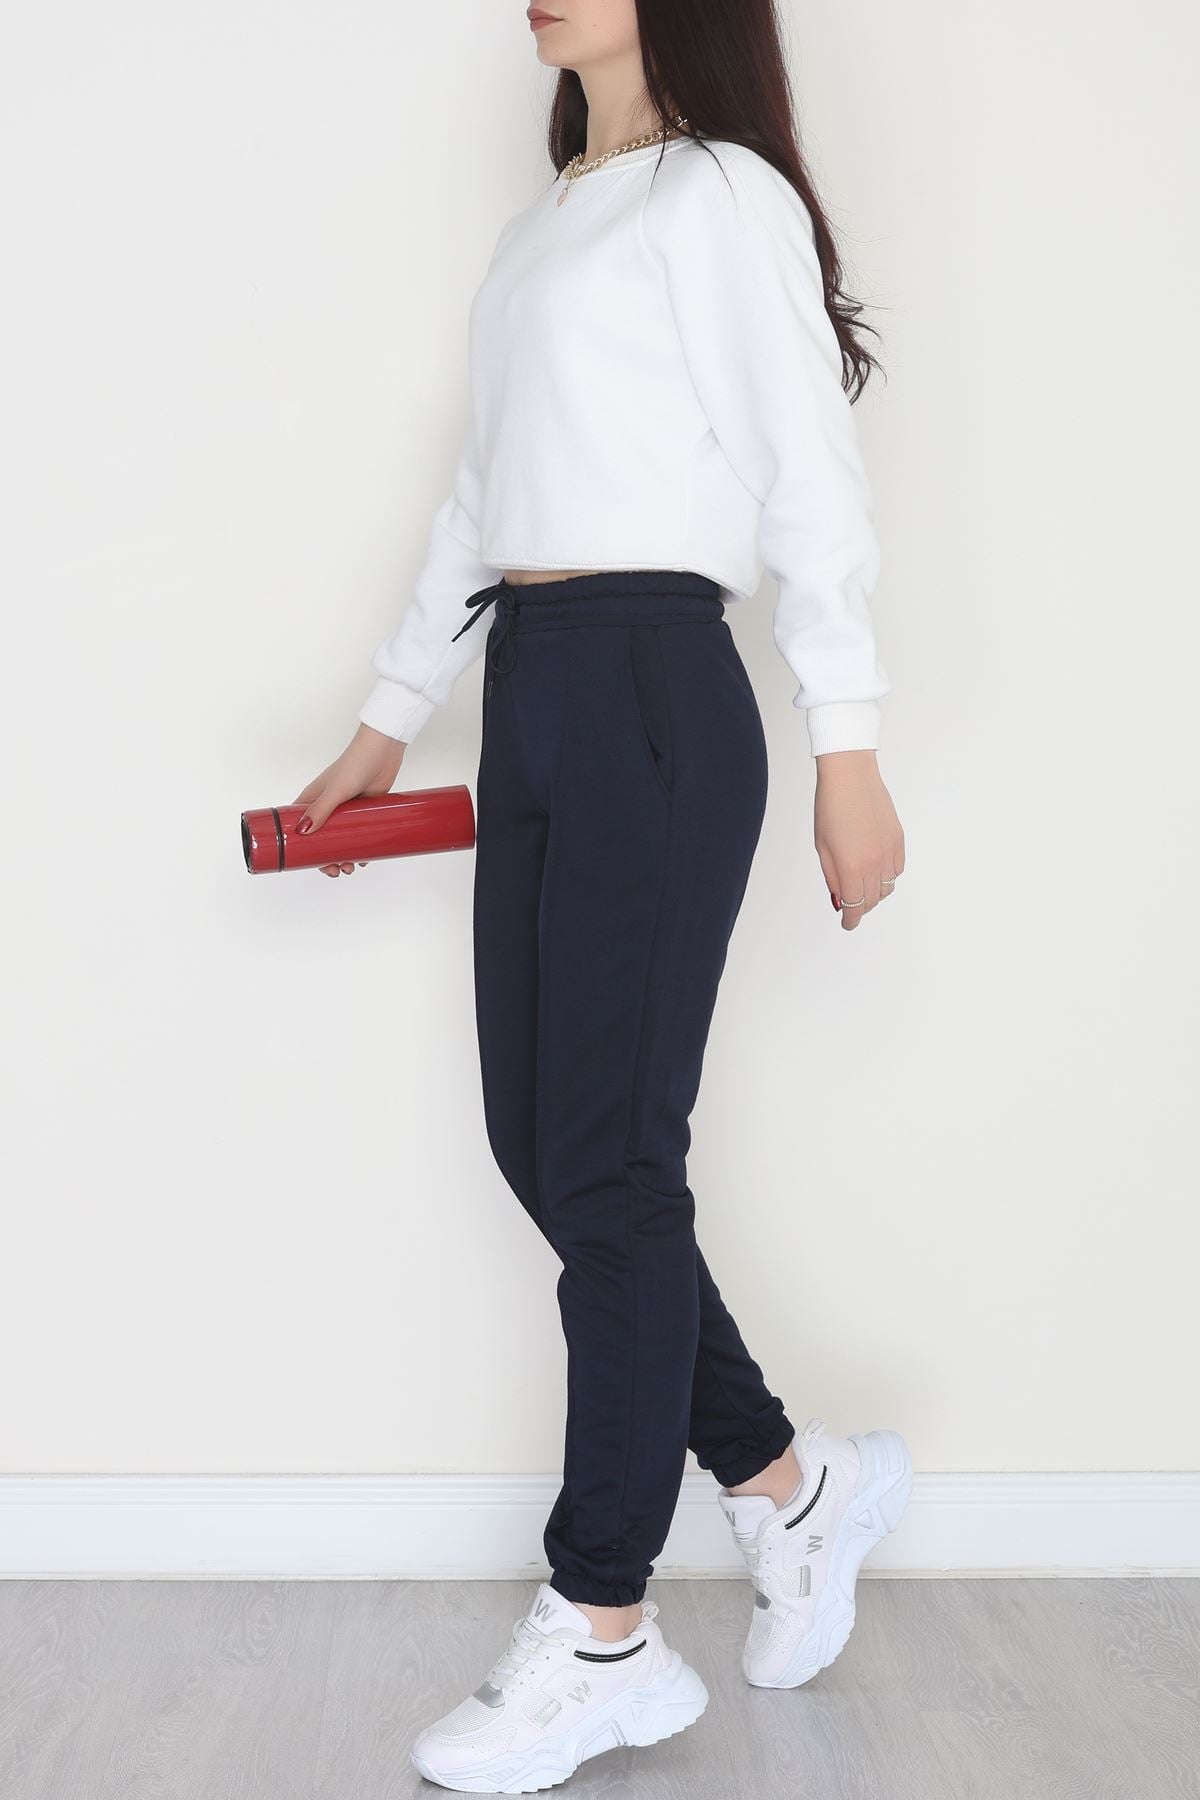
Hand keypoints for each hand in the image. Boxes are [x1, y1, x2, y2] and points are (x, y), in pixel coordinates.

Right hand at [293, 723, 407, 877]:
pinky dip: (360, 846)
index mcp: (311, 799)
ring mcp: (345, 809)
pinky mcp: (364, 810)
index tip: (309, 863)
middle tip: (337, 871)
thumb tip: (303, 833)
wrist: (383, 750)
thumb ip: (320, 810)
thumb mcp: (335, 791)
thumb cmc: (355, 764)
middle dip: (326, 858)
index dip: (301, 847)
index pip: (298, 827)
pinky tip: (366, 858)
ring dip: (344, 855)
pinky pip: (359, 832)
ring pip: (340, 838)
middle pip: (320, 839)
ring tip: (352, 868)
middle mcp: (326, 805)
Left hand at [813, 749, 904, 930]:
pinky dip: (887, 875)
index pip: (855, 907)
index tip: (847, 924)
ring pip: (888, 888)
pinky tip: (876, 867)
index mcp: (851, 867)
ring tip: (862, 884)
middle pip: (872, 901)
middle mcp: (874, 863)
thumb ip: (832, 876)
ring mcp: (889, 851)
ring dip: (875, 893)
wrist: (851, 777)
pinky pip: (897, 869)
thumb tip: (841, 898)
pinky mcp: (899, 840)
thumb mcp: (822, 847)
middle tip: (850, 904)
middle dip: (860, 907)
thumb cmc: (830, 807)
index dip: (851, 920)